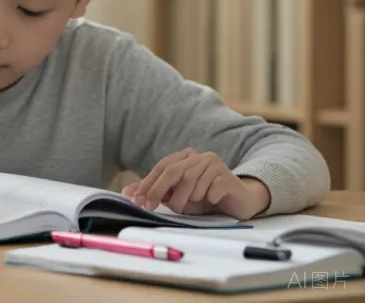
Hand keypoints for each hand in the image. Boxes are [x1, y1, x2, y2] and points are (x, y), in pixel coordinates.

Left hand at [122, 148, 270, 219]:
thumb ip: (154, 191)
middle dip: (159, 191)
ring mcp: (215, 164)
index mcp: (184, 157)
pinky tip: (212, 201)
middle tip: (150, 207)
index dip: (147, 184)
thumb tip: (126, 193)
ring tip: (190, 206)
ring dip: (187, 200)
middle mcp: (199, 157)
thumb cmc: (203, 197)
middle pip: (174, 171)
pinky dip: (207, 199)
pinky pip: (211, 189)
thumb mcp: (176, 195)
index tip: (136, 201)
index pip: (161, 167)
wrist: (237, 201)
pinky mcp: (228, 177)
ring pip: (191, 182)